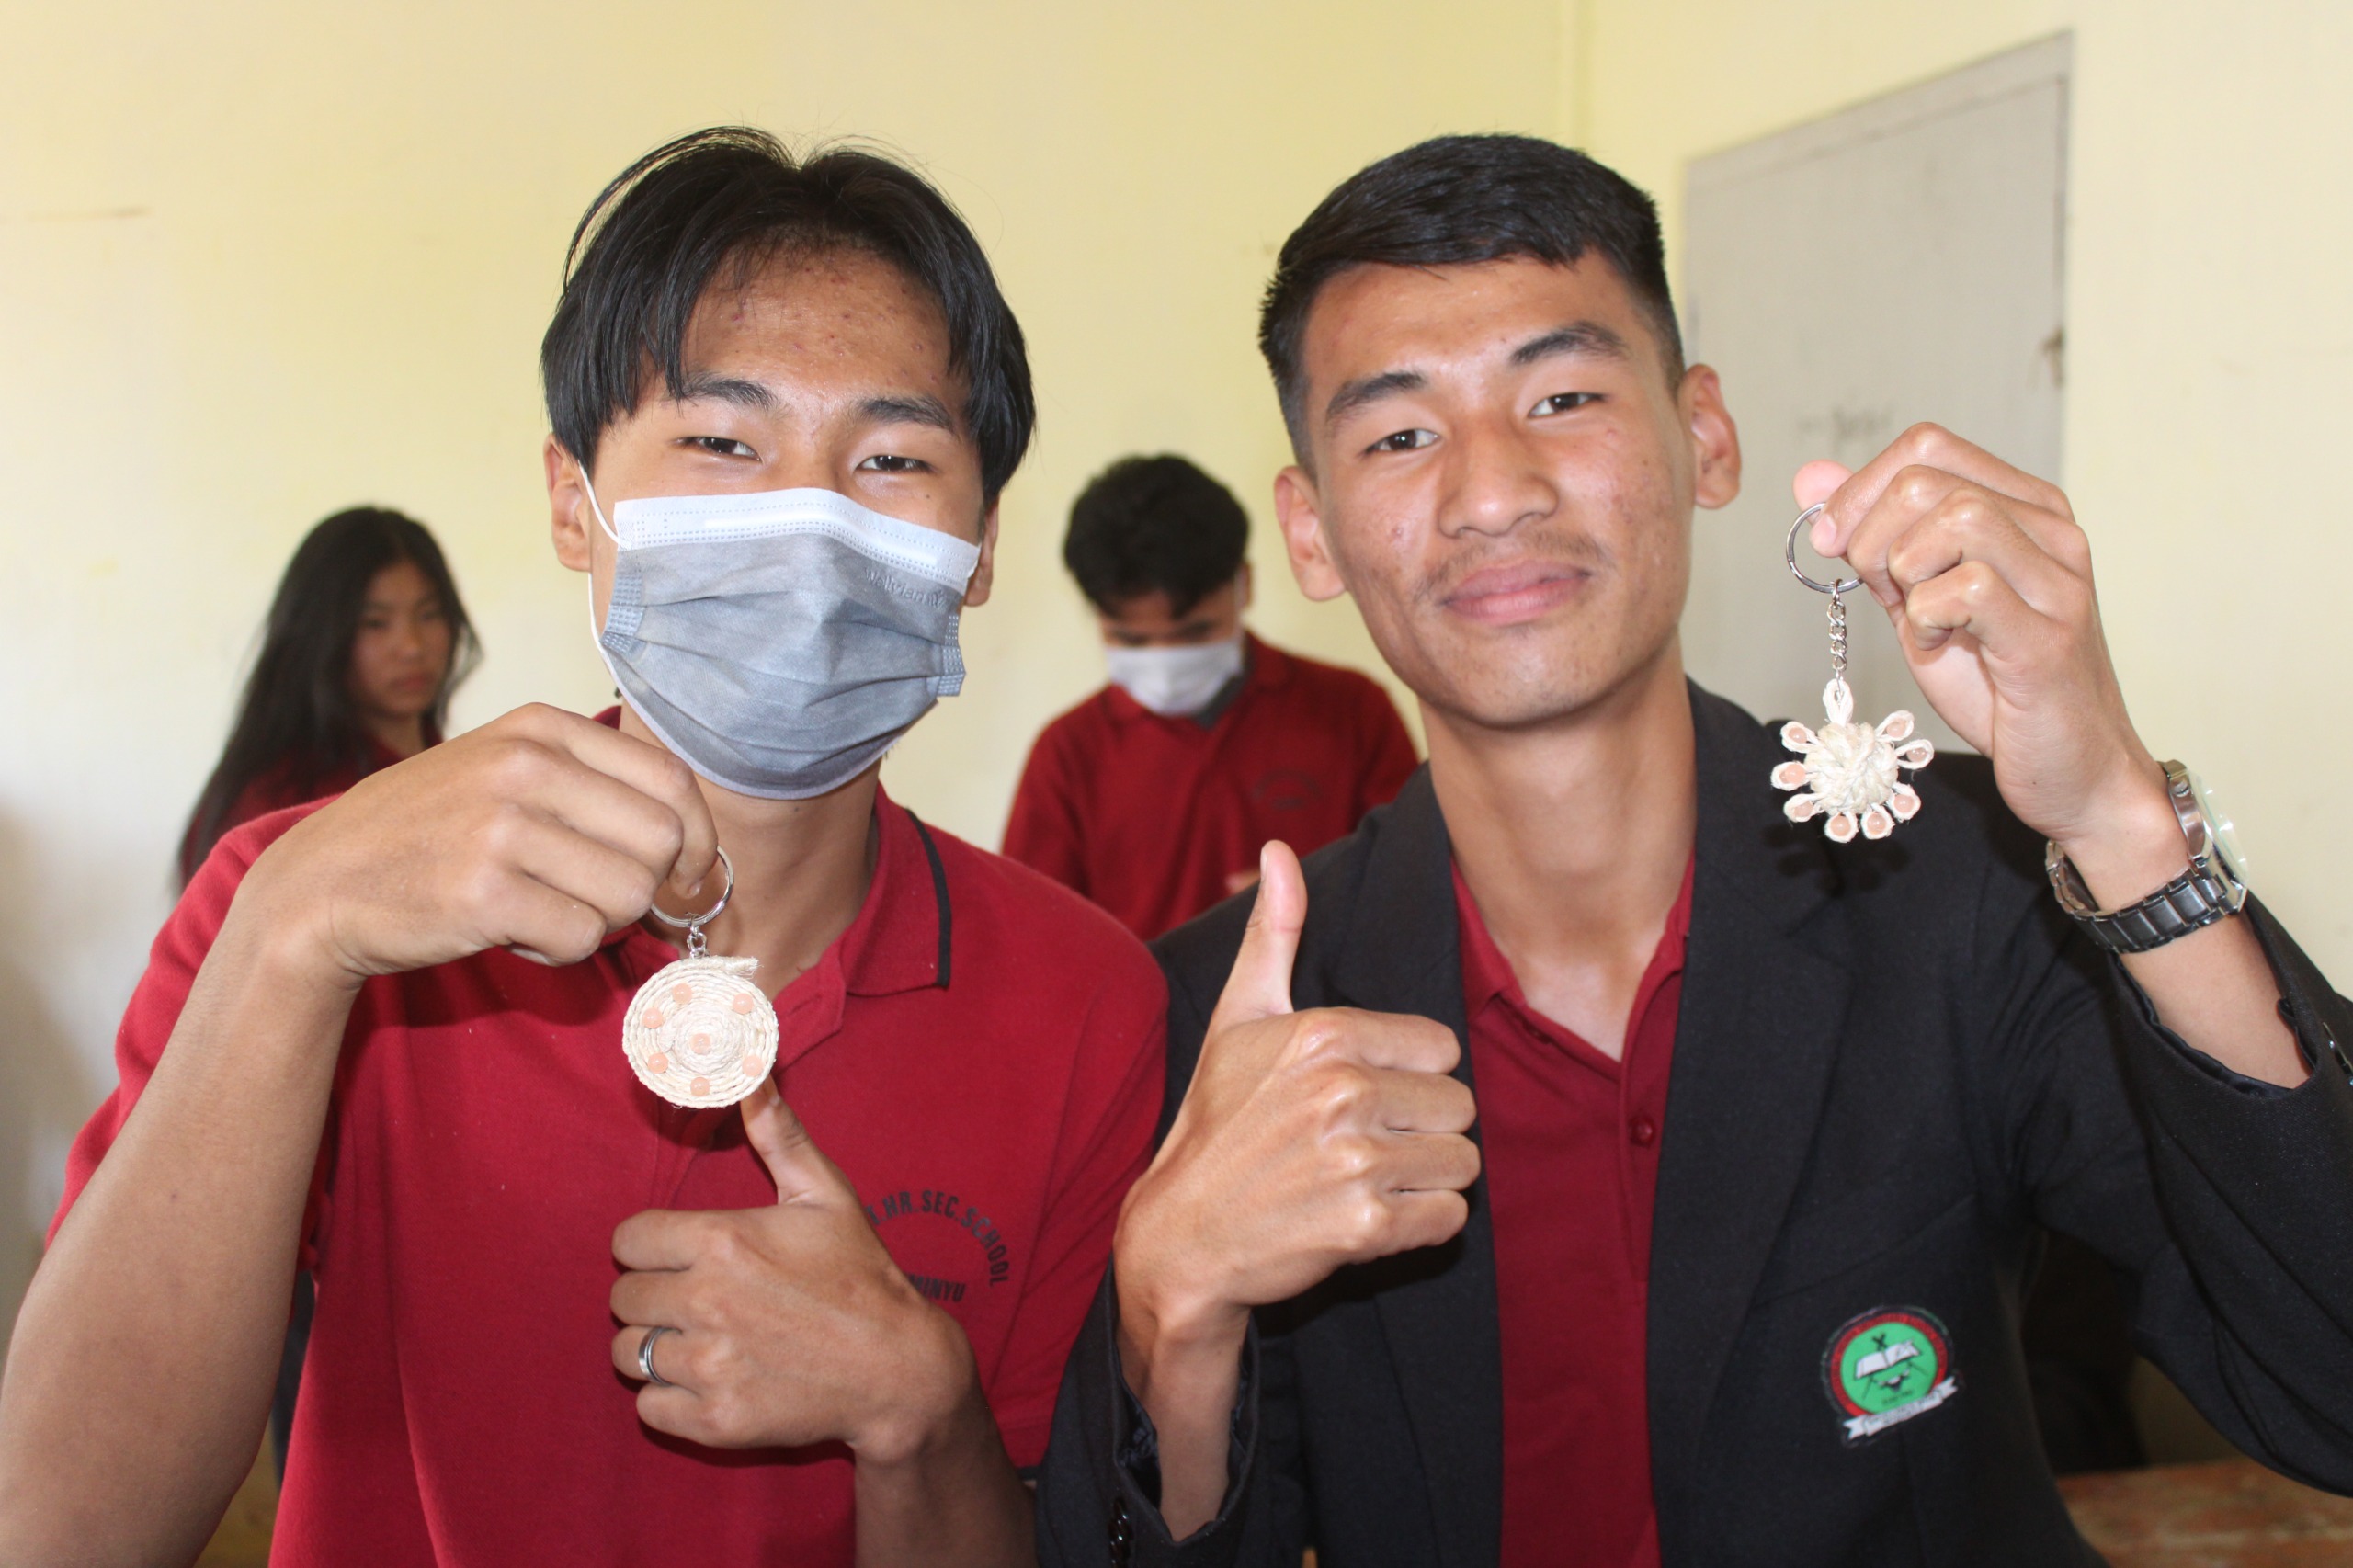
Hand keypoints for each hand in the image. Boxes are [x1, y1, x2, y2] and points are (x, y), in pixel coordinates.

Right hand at [239, 704, 716, 985]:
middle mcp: (524, 767)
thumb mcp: (506, 772)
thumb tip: (698, 844)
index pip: (672, 780)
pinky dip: (558, 953)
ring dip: (598, 922)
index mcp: (540, 728)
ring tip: (541, 909)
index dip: (695, 839)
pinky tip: (513, 933)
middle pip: (663, 843)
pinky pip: (581, 940)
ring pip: (630, 896)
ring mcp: (501, 827)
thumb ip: (595, 786)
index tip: (682, 873)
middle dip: (646, 887)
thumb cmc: (431, 833)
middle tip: (596, 900)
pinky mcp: (483, 894)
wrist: (321, 884)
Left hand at [609, 1080, 973, 1458]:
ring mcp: (708, 1364)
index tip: (682, 1256)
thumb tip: (749, 1073)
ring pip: (628, 1353)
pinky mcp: (713, 1419)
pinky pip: (649, 1407)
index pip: (629, 1241)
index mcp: (722, 1241)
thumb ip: (776, 1134)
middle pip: (621, 1297)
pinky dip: (670, 1397)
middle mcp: (705, 1301)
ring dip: (656, 1346)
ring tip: (700, 1340)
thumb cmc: (860, 1275)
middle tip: (697, 1300)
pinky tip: (710, 1378)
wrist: (897, 1369)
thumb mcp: (825, 1195)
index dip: (653, 1247)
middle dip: (652, 1295)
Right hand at [1114, 842, 1479, 1354]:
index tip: (1359, 1099)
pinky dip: (1420, 1226)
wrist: (1181, 1236)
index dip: (1407, 1077)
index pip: (1441, 1048)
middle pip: (1459, 1105)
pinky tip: (1368, 1220)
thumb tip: (1279, 848)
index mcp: (1324, 1033)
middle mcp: (1343, 1091)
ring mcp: (1355, 1161)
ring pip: (1462, 1162)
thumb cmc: (1218, 1123)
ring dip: (1425, 1180)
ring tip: (1366, 1182)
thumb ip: (1275, 933)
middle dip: (1422, 1130)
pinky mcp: (1365, 1227)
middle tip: (1362, 1147)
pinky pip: (1449, 1218)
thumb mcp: (1238, 1019)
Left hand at [1796, 425, 2180, 892]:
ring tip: (1918, 617)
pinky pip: (1967, 588)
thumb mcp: (1920, 598)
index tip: (1833, 541)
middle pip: (1926, 480)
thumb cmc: (1998, 682)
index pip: (1927, 445)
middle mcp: (2051, 531)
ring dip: (1903, 572)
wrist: (2072, 766)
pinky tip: (1939, 645)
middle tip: (1878, 591)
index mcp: (2024, 508)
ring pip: (1954, 519)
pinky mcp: (2047, 637)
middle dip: (1869, 535)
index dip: (1860, 488)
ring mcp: (2056, 581)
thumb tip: (1811, 478)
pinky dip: (1927, 617)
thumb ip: (1874, 539)